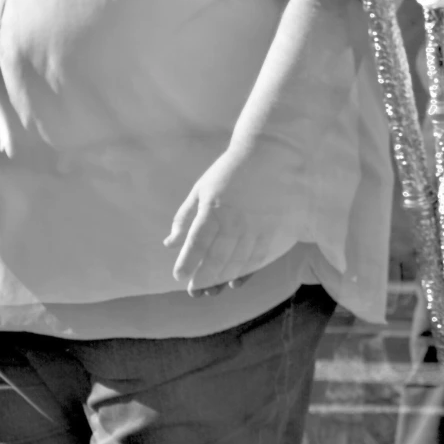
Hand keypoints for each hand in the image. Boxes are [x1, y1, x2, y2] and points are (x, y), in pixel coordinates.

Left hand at [166, 139, 304, 292]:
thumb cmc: (231, 170)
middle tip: (194, 290)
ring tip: (211, 289)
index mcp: (213, 209)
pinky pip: (260, 256)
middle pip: (217, 258)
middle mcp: (236, 220)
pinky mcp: (275, 228)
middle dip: (204, 278)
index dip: (187, 263)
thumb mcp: (201, 189)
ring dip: (224, 278)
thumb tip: (169, 244)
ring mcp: (258, 226)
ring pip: (239, 262)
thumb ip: (185, 217)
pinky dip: (247, 272)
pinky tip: (236, 280)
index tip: (179, 276)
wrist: (273, 153)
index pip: (197, 243)